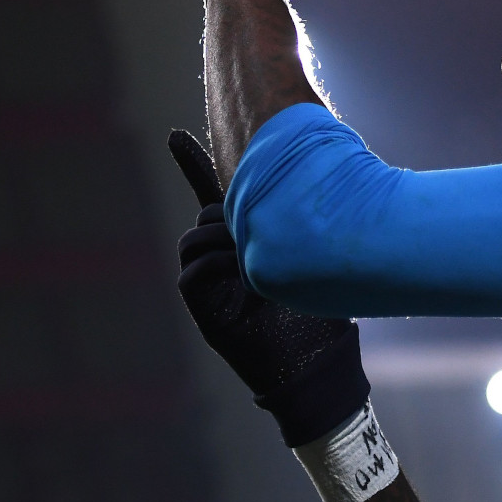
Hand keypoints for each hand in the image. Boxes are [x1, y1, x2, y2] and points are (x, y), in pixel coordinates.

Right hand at [169, 129, 370, 446]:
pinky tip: (242, 279)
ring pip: (194, 239)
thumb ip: (307, 229)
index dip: (193, 166)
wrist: (316, 366)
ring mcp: (210, 285)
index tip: (174, 134)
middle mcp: (223, 261)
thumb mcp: (317, 260)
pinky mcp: (204, 310)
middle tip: (258, 234)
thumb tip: (327, 180)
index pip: (214, 198)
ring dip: (223, 239)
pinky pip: (191, 273)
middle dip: (229, 214)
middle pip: (206, 213)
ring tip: (253, 257)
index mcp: (247, 245)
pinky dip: (214, 269)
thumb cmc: (324, 314)